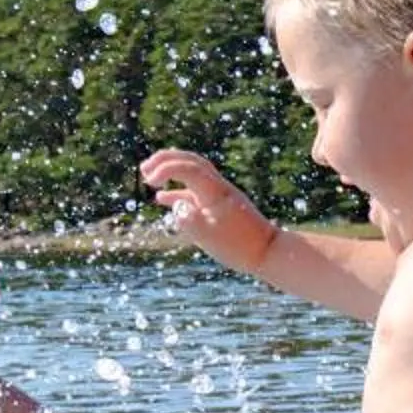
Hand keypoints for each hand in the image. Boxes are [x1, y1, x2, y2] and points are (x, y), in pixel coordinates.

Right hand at [139, 148, 277, 273]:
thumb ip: (188, 219)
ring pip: (192, 173)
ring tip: (149, 177)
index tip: (150, 182)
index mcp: (214, 191)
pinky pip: (194, 191)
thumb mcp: (208, 236)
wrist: (268, 251)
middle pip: (190, 160)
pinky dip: (177, 191)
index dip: (165, 168)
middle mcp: (217, 187)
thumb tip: (176, 204)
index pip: (187, 167)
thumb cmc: (239, 246)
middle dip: (165, 160)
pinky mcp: (219, 206)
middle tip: (144, 169)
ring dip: (170, 171)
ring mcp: (219, 195)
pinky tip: (162, 200)